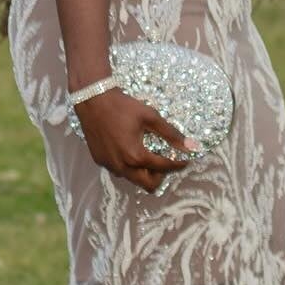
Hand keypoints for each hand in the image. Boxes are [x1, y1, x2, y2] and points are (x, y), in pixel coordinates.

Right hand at [73, 87, 200, 192]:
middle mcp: (122, 166)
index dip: (178, 163)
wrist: (92, 99)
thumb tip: (192, 146)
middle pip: (148, 185)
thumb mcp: (150, 116)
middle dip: (161, 176)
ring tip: (147, 154)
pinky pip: (119, 170)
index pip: (163, 168)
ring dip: (143, 172)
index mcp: (136, 156)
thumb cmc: (123, 106)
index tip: (185, 159)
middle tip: (165, 161)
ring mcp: (109, 165)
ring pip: (132, 179)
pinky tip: (129, 149)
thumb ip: (171, 134)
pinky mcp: (99, 161)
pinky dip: (128, 165)